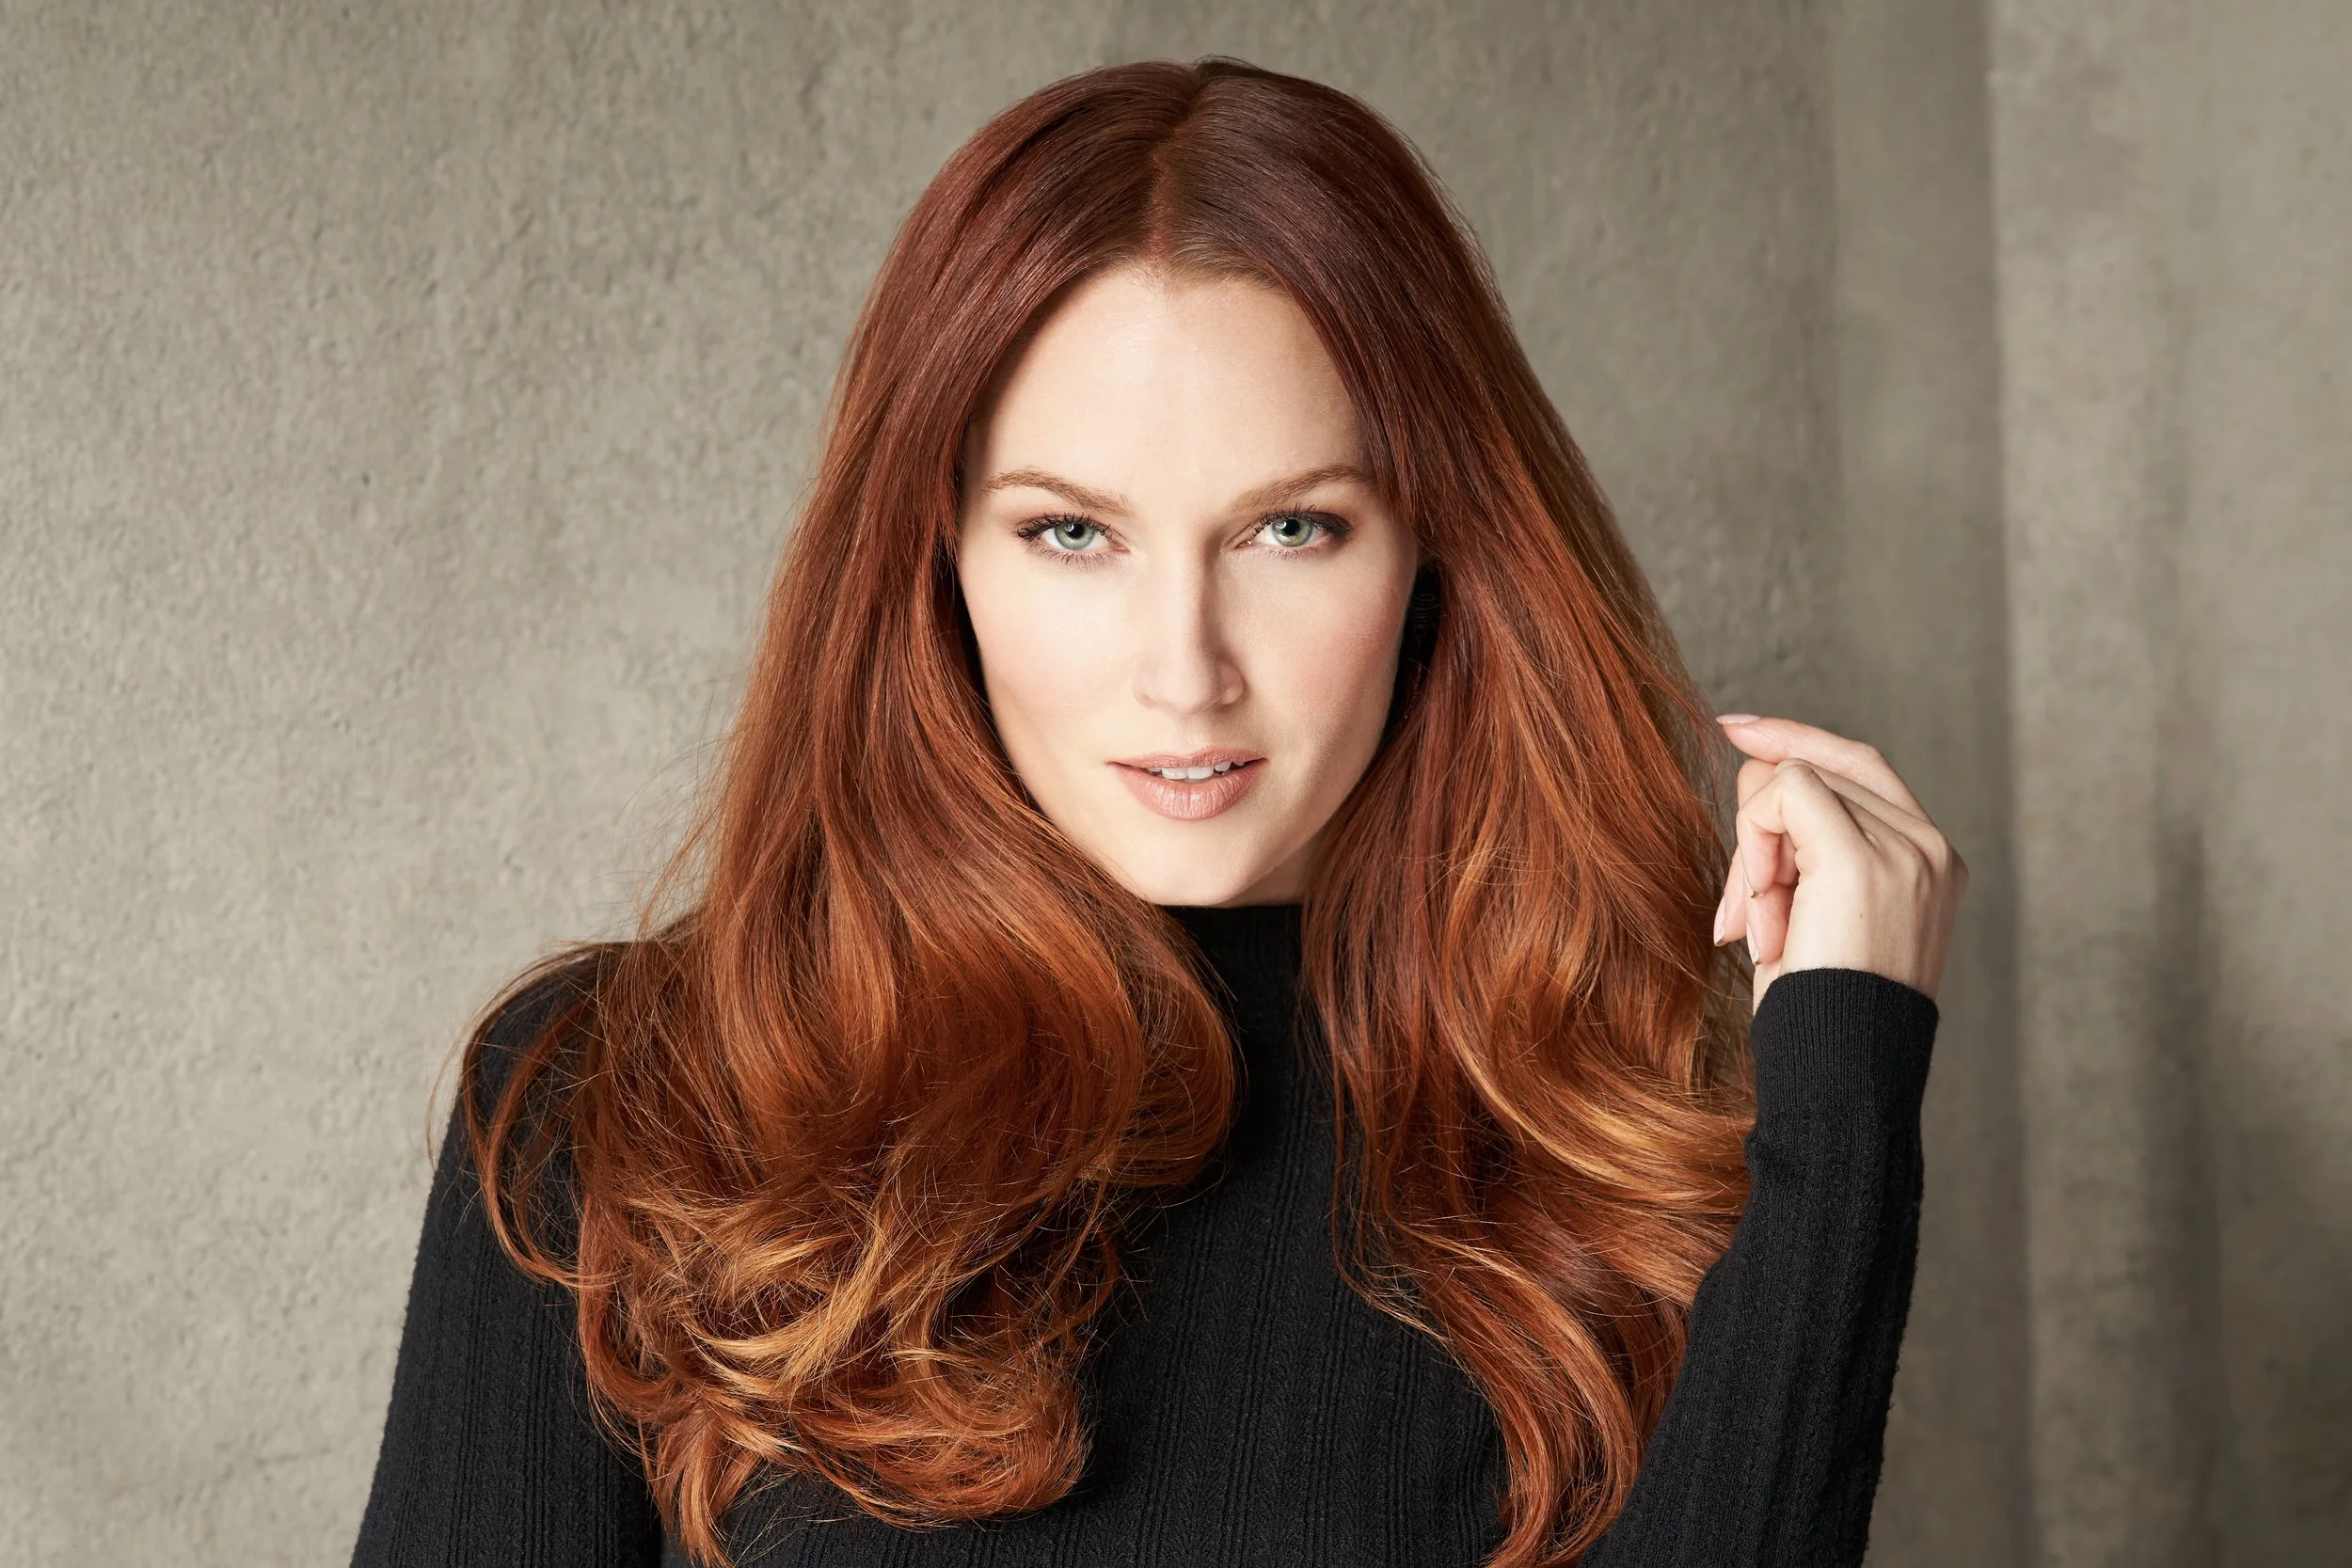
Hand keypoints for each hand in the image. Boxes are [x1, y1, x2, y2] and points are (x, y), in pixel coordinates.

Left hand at [1710, 715, 1967, 1007]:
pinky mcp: (1863, 858)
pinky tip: (1762, 917)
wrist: (1840, 1075)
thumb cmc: (1819, 1012)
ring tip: (1766, 932)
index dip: (1795, 737)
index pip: (1857, 765)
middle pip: (1811, 771)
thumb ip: (1807, 847)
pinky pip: (1783, 795)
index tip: (1734, 728)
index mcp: (1929, 858)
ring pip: (1790, 781)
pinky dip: (1751, 848)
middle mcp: (1929, 845)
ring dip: (1751, 858)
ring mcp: (1906, 848)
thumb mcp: (1817, 917)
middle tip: (1746, 920)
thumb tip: (1760, 766)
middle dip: (1755, 835)